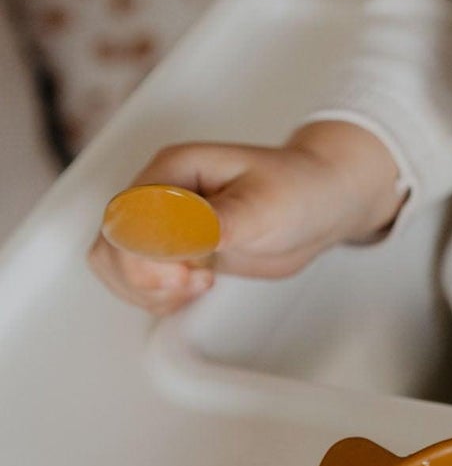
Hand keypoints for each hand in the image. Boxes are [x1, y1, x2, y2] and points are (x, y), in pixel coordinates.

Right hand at [86, 120, 403, 314]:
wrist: (326, 202)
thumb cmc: (303, 189)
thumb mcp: (266, 205)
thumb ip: (219, 221)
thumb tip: (181, 234)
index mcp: (174, 169)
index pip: (126, 215)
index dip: (143, 252)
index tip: (184, 271)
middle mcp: (161, 193)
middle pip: (111, 244)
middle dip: (144, 275)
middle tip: (194, 281)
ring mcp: (164, 224)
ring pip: (116, 267)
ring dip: (146, 290)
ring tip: (197, 284)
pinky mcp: (175, 250)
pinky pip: (138, 281)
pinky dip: (156, 296)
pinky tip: (194, 290)